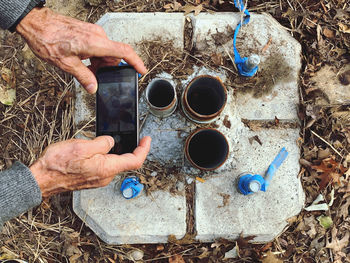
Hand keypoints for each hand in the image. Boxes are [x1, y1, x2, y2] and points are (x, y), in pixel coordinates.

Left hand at [16, 7, 146, 93]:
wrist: (36, 22)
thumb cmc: (48, 39)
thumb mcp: (66, 64)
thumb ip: (83, 77)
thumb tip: (93, 87)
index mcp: (96, 43)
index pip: (124, 52)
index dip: (136, 62)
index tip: (142, 71)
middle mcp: (98, 36)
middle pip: (114, 56)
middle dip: (108, 68)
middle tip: (96, 77)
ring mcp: (93, 32)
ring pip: (106, 52)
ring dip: (99, 63)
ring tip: (84, 68)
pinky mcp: (88, 32)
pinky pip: (98, 46)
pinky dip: (95, 56)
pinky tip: (83, 60)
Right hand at [29, 136, 150, 196]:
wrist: (42, 180)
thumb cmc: (58, 165)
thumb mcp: (82, 146)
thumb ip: (102, 143)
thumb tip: (111, 142)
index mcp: (106, 168)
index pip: (135, 160)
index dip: (144, 149)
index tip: (147, 139)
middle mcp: (105, 177)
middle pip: (125, 161)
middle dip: (128, 147)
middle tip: (129, 135)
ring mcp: (98, 179)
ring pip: (113, 163)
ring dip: (113, 151)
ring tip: (104, 140)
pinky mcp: (91, 179)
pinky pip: (104, 166)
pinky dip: (104, 156)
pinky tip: (94, 149)